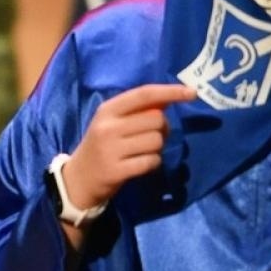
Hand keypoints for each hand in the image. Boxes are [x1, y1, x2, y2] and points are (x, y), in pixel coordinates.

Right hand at [61, 83, 195, 211]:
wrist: (78, 179)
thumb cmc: (101, 145)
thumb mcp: (112, 122)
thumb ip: (138, 110)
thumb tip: (170, 98)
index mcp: (107, 110)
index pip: (144, 94)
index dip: (170, 92)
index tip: (192, 93)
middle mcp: (108, 127)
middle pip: (156, 119)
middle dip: (163, 128)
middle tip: (151, 136)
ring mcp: (111, 149)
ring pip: (156, 141)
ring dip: (156, 148)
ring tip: (141, 152)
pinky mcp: (116, 170)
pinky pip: (152, 161)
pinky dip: (152, 163)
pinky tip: (140, 164)